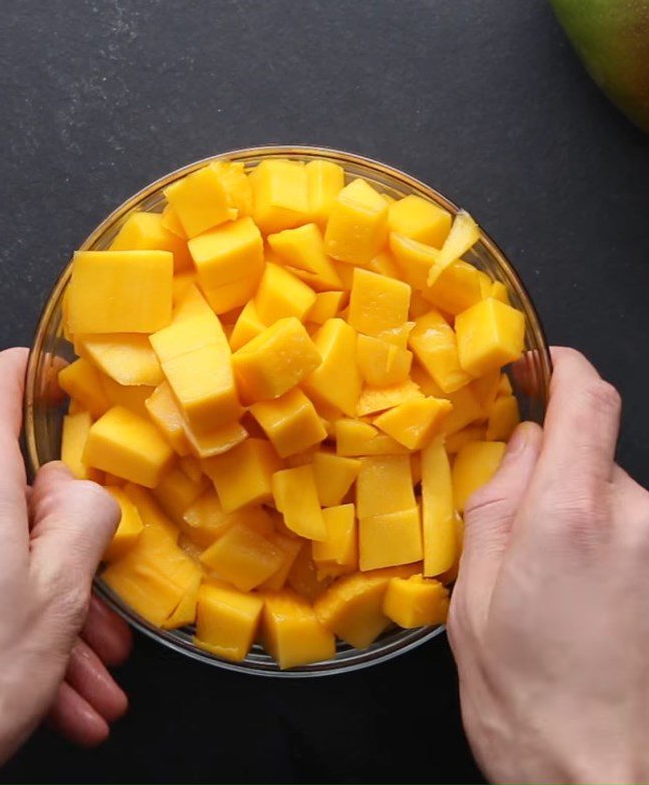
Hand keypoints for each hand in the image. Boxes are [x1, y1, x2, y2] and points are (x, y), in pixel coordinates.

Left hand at [0, 349, 130, 782]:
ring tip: (78, 678)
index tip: (56, 381)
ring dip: (37, 608)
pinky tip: (37, 687)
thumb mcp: (62, 589)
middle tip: (97, 622)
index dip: (27, 371)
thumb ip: (83, 512)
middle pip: (5, 494)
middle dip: (60, 554)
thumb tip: (72, 490)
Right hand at [449, 347, 648, 782]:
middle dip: (550, 464)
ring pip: (607, 488)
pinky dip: (595, 534)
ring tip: (543, 569)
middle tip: (511, 516)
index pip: (590, 401)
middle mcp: (633, 520)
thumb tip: (524, 445)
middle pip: (593, 447)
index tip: (544, 363)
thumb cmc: (521, 681)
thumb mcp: (475, 581)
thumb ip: (498, 495)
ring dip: (572, 506)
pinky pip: (626, 522)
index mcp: (571, 514)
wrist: (587, 761)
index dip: (565, 367)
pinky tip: (571, 587)